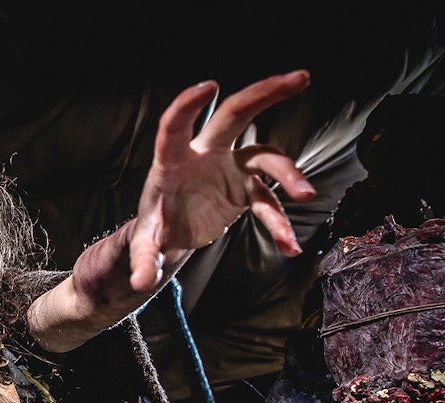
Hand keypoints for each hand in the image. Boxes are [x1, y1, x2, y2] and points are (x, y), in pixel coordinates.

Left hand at [128, 70, 317, 290]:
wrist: (171, 235)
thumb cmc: (153, 231)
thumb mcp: (145, 247)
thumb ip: (143, 261)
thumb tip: (140, 282)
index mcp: (172, 161)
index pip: (176, 126)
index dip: (189, 106)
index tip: (210, 86)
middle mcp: (204, 155)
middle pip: (236, 114)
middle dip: (266, 93)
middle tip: (302, 77)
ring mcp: (229, 167)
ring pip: (265, 156)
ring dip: (289, 173)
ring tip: (307, 196)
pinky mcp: (245, 188)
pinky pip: (269, 201)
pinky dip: (279, 223)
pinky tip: (290, 247)